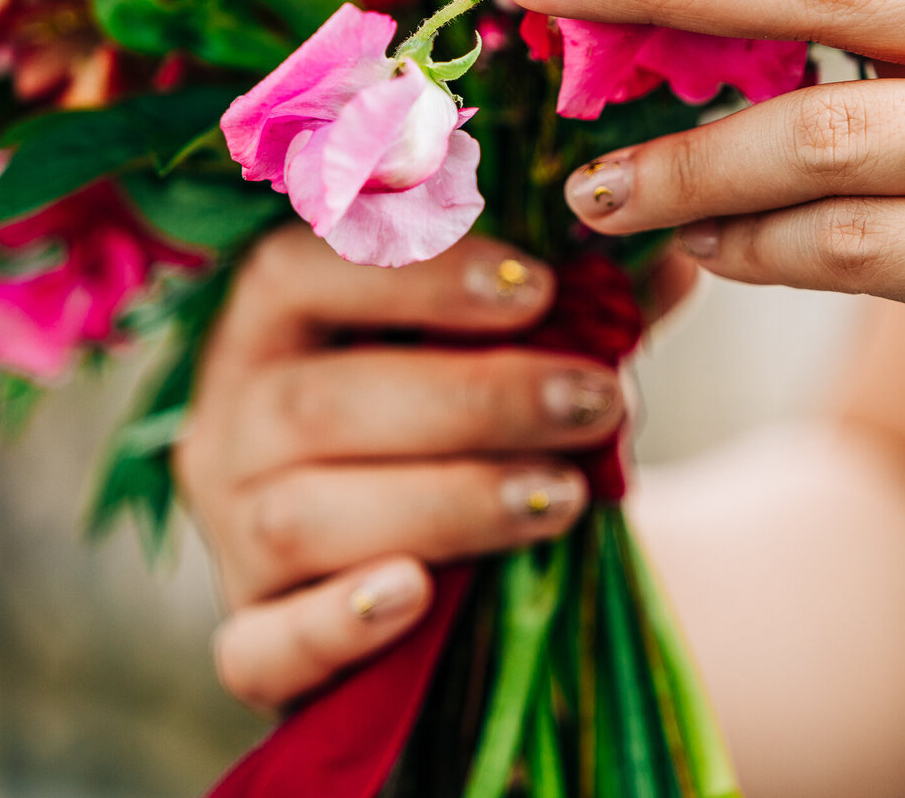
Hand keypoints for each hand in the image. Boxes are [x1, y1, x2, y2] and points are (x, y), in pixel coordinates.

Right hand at [174, 227, 633, 713]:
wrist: (428, 550)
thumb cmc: (452, 413)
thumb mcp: (500, 345)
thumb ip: (576, 305)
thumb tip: (674, 262)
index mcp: (271, 317)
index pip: (304, 267)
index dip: (416, 273)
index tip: (539, 287)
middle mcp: (230, 416)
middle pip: (321, 401)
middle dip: (471, 399)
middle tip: (594, 399)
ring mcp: (230, 529)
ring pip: (303, 515)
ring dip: (443, 502)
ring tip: (562, 495)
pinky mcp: (249, 635)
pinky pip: (263, 642)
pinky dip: (336, 622)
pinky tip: (415, 595)